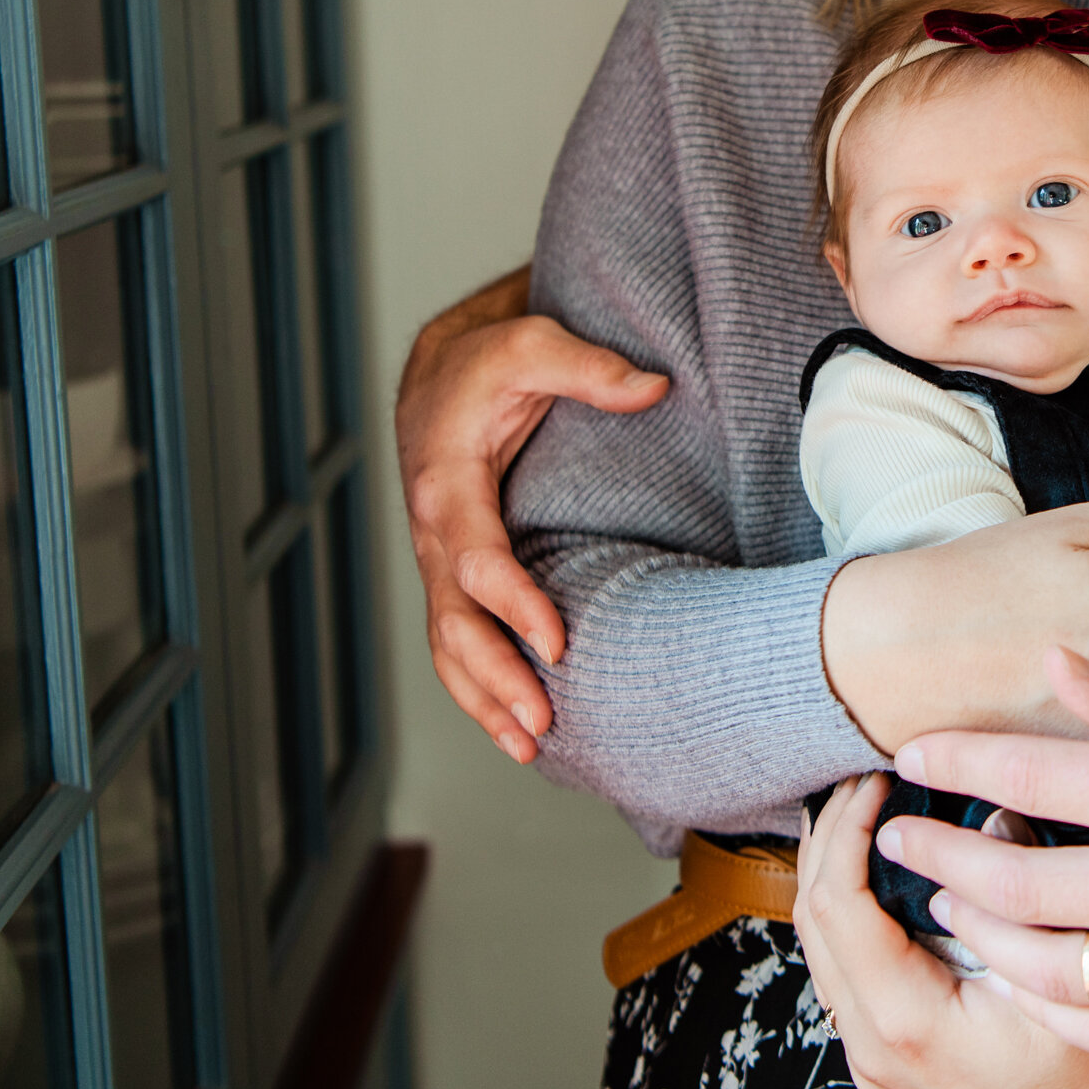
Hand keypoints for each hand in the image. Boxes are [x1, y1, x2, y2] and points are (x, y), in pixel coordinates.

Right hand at [396, 268, 668, 761]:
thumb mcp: (532, 343)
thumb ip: (588, 366)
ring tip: (530, 746)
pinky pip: (457, 641)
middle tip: (543, 722)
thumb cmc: (487, 362)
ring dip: (483, 700)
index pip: (476, 557)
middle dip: (495, 676)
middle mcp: (435, 533)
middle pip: (454, 622)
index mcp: (448, 483)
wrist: (440, 376)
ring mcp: (441, 562)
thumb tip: (653, 386)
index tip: (555, 641)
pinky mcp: (456, 577)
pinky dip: (478, 689)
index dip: (512, 603)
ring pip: (448, 646)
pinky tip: (518, 729)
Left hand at [795, 774, 1088, 1088]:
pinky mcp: (883, 1051)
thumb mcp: (1068, 981)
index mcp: (908, 1022)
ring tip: (867, 807)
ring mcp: (871, 1054)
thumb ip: (1025, 900)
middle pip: (815, 920)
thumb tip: (992, 814)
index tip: (883, 779)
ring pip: (819, 943)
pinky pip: (841, 966)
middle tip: (868, 777)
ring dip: (833, 868)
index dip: (851, 832)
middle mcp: (873, 1044)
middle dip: (833, 837)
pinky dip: (848, 906)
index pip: (839, 907)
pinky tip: (878, 866)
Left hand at [880, 657, 1088, 1064]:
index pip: (1037, 779)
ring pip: (1058, 972)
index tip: (914, 754)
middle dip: (943, 860)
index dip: (962, 764)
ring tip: (954, 905)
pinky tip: (1032, 971)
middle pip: (1021, 886)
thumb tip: (1052, 667)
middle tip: (901, 840)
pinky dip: (1059, 1004)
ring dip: (988, 939)